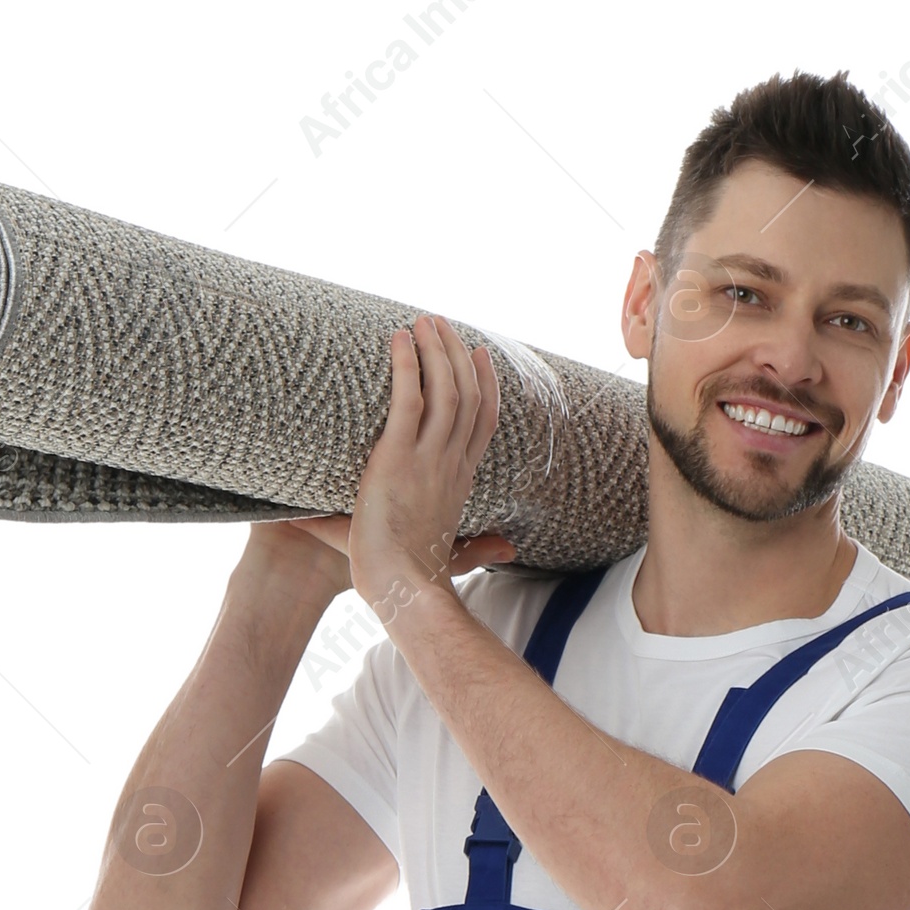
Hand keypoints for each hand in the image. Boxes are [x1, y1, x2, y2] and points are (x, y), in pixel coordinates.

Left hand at [302, 314, 515, 620]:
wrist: (400, 588)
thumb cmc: (415, 579)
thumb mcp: (454, 557)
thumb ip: (477, 548)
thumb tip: (511, 548)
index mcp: (460, 482)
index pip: (482, 422)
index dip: (485, 384)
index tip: (481, 355)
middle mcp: (450, 464)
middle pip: (467, 394)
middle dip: (457, 353)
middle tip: (441, 324)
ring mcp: (428, 458)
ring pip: (445, 388)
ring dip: (436, 349)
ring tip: (424, 321)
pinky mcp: (398, 456)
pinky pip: (409, 397)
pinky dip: (407, 364)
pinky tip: (399, 340)